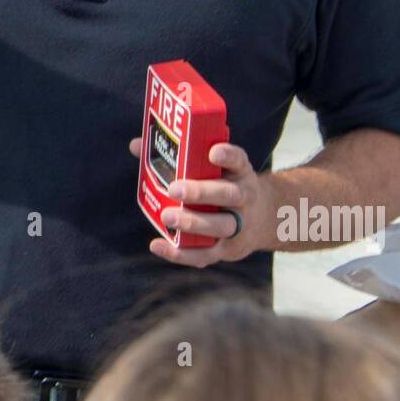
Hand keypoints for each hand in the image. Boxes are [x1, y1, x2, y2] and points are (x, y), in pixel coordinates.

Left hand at [128, 138, 276, 267]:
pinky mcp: (227, 250)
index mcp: (240, 173)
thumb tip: (136, 145)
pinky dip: (181, 253)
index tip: (213, 152)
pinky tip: (157, 244)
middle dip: (202, 192)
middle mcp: (244, 198)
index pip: (238, 160)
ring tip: (167, 217)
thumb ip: (177, 157)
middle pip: (229, 195)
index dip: (227, 155)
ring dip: (193, 223)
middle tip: (174, 189)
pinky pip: (205, 254)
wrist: (263, 220)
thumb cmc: (223, 186)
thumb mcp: (214, 168)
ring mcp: (239, 225)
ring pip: (221, 226)